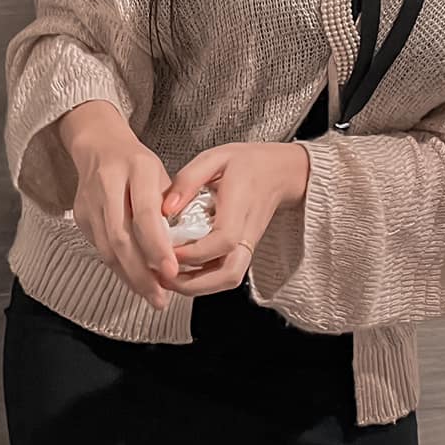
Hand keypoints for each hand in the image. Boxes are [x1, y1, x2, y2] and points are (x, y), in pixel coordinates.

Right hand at [59, 101, 178, 310]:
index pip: (145, 213)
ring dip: (130, 277)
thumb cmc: (139, 165)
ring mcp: (90, 201)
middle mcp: (109, 183)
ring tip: (152, 296)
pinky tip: (136, 281)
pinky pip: (100, 249)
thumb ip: (171, 210)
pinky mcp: (80, 215)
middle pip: (121, 237)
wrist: (99, 145)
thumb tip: (184, 252)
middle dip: (141, 272)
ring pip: (107, 248)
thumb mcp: (162, 175)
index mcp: (137, 168)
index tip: (172, 271)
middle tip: (161, 297)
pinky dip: (119, 268)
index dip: (158, 246)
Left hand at [162, 141, 310, 298]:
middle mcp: (247, 232)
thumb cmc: (247, 164)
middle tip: (164, 276)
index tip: (169, 251)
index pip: (224, 240)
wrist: (279, 172)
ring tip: (170, 278)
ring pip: (229, 279)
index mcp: (241, 205)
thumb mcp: (214, 158)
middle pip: (229, 273)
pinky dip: (204, 281)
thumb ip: (187, 181)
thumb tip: (166, 208)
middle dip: (194, 284)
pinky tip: (183, 272)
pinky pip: (227, 274)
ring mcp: (248, 245)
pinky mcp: (244, 251)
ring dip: (198, 287)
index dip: (195, 252)